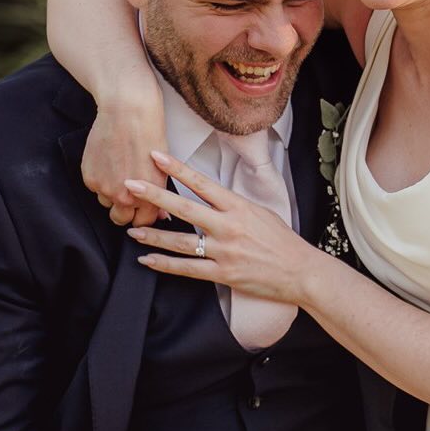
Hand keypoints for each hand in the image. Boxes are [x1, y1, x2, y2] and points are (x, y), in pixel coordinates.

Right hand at [81, 93, 167, 227]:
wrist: (128, 111)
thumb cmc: (150, 134)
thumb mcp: (163, 168)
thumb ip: (159, 195)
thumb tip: (160, 215)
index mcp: (149, 198)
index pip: (142, 223)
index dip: (141, 216)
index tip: (140, 208)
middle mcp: (125, 198)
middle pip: (120, 219)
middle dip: (124, 210)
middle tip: (127, 192)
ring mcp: (105, 188)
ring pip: (105, 202)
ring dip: (111, 193)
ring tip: (118, 171)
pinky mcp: (89, 177)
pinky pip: (94, 188)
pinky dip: (100, 178)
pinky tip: (108, 161)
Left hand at [126, 151, 315, 302]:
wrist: (299, 272)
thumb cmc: (281, 240)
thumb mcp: (259, 212)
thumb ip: (232, 205)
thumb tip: (210, 194)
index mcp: (238, 207)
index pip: (202, 183)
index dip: (177, 168)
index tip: (156, 156)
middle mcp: (229, 227)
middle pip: (184, 208)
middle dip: (154, 195)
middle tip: (130, 185)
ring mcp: (224, 251)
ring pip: (180, 242)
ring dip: (153, 235)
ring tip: (131, 230)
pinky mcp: (223, 274)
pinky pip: (187, 269)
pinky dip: (165, 264)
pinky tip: (147, 259)